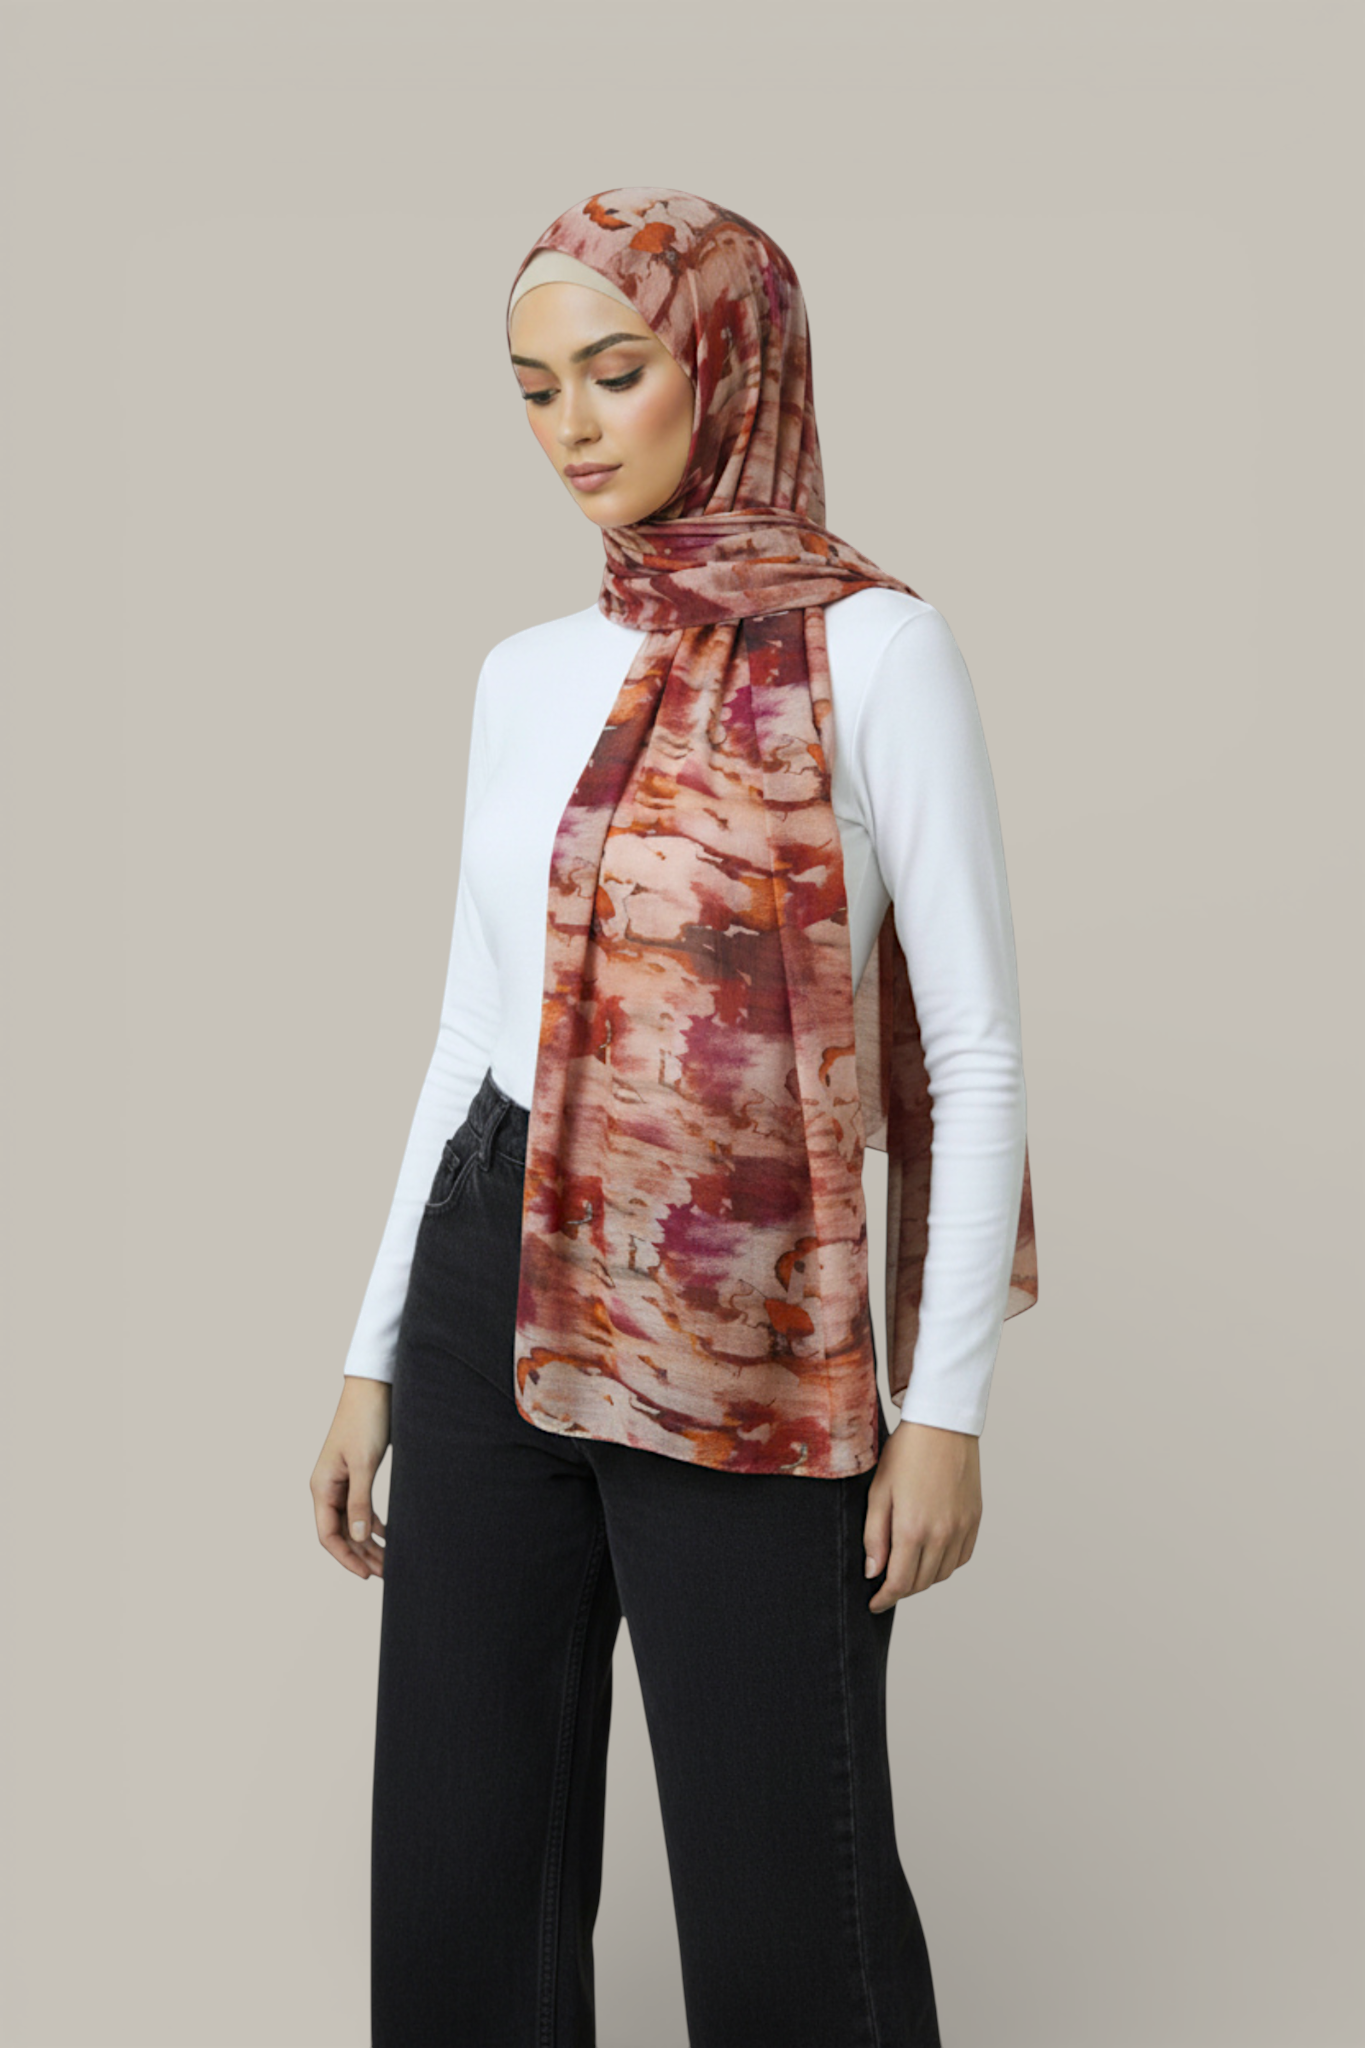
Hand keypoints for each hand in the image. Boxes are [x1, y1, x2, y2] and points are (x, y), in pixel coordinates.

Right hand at [311, 1376, 391, 1578]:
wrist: (374, 1387)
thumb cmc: (365, 1420)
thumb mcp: (364, 1464)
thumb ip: (360, 1501)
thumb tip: (359, 1537)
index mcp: (322, 1487)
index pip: (328, 1535)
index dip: (346, 1558)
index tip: (366, 1575)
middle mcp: (328, 1487)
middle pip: (341, 1533)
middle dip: (362, 1555)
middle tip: (386, 1573)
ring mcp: (342, 1481)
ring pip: (353, 1522)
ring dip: (369, 1542)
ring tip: (390, 1561)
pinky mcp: (356, 1473)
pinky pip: (361, 1507)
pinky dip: (374, 1523)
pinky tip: (390, 1534)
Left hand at [862, 1418, 981, 1611]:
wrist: (943, 1425)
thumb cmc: (906, 1453)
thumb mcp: (879, 1491)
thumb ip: (874, 1536)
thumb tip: (874, 1572)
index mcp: (913, 1529)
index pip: (899, 1582)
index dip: (884, 1598)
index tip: (874, 1603)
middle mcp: (941, 1535)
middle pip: (921, 1583)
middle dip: (901, 1590)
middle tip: (885, 1585)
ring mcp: (962, 1528)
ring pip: (942, 1574)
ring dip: (923, 1579)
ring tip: (907, 1569)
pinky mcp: (975, 1520)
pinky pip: (961, 1558)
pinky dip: (945, 1565)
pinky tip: (932, 1555)